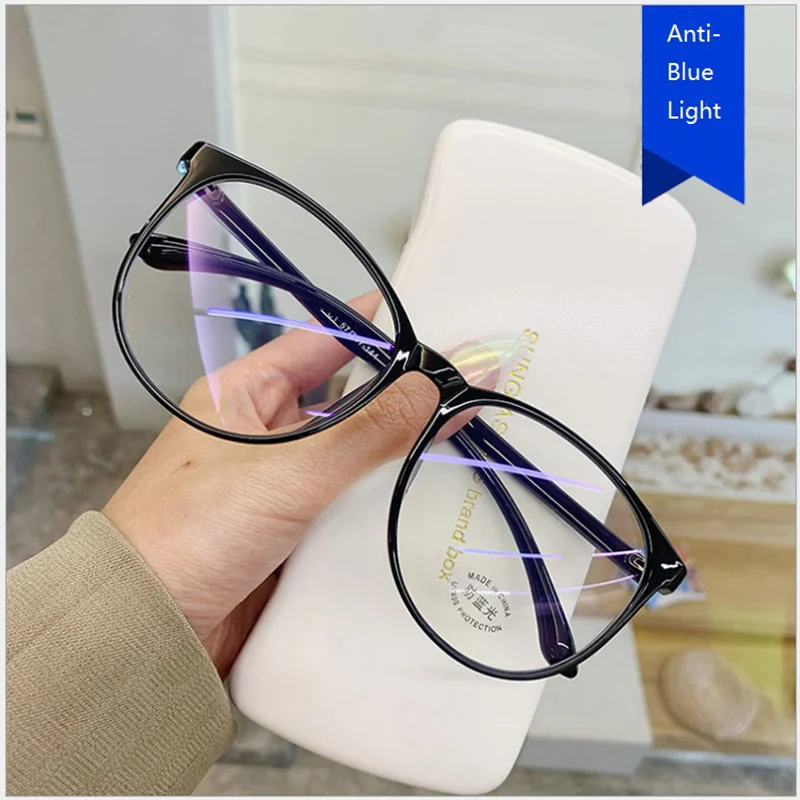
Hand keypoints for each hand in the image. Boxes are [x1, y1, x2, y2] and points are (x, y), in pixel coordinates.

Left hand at [104, 292, 439, 677]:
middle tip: (465, 386)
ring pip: (352, 454)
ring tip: (464, 435)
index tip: (437, 322)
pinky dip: (383, 499)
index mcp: (244, 393)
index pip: (322, 339)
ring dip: (397, 451)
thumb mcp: (290, 470)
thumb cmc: (194, 531)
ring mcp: (279, 483)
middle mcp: (263, 431)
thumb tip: (439, 384)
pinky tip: (428, 494)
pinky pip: (348, 501)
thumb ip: (369, 430)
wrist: (149, 631)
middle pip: (346, 399)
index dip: (379, 329)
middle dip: (401, 395)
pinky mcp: (292, 530)